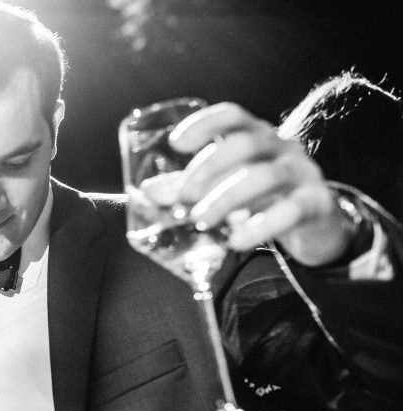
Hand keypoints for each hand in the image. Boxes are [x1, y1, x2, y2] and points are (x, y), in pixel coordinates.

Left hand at [170, 102, 349, 266]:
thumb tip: (147, 191)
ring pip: (266, 176)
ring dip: (228, 198)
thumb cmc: (264, 198)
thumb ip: (191, 187)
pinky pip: (291, 210)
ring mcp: (303, 174)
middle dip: (210, 169)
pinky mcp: (317, 204)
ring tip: (202, 221)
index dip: (205, 124)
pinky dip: (261, 225)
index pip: (233, 116)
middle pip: (246, 144)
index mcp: (258, 137)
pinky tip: (236, 240)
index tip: (176, 143)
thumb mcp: (228, 186)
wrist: (318, 223)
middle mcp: (283, 148)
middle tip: (185, 198)